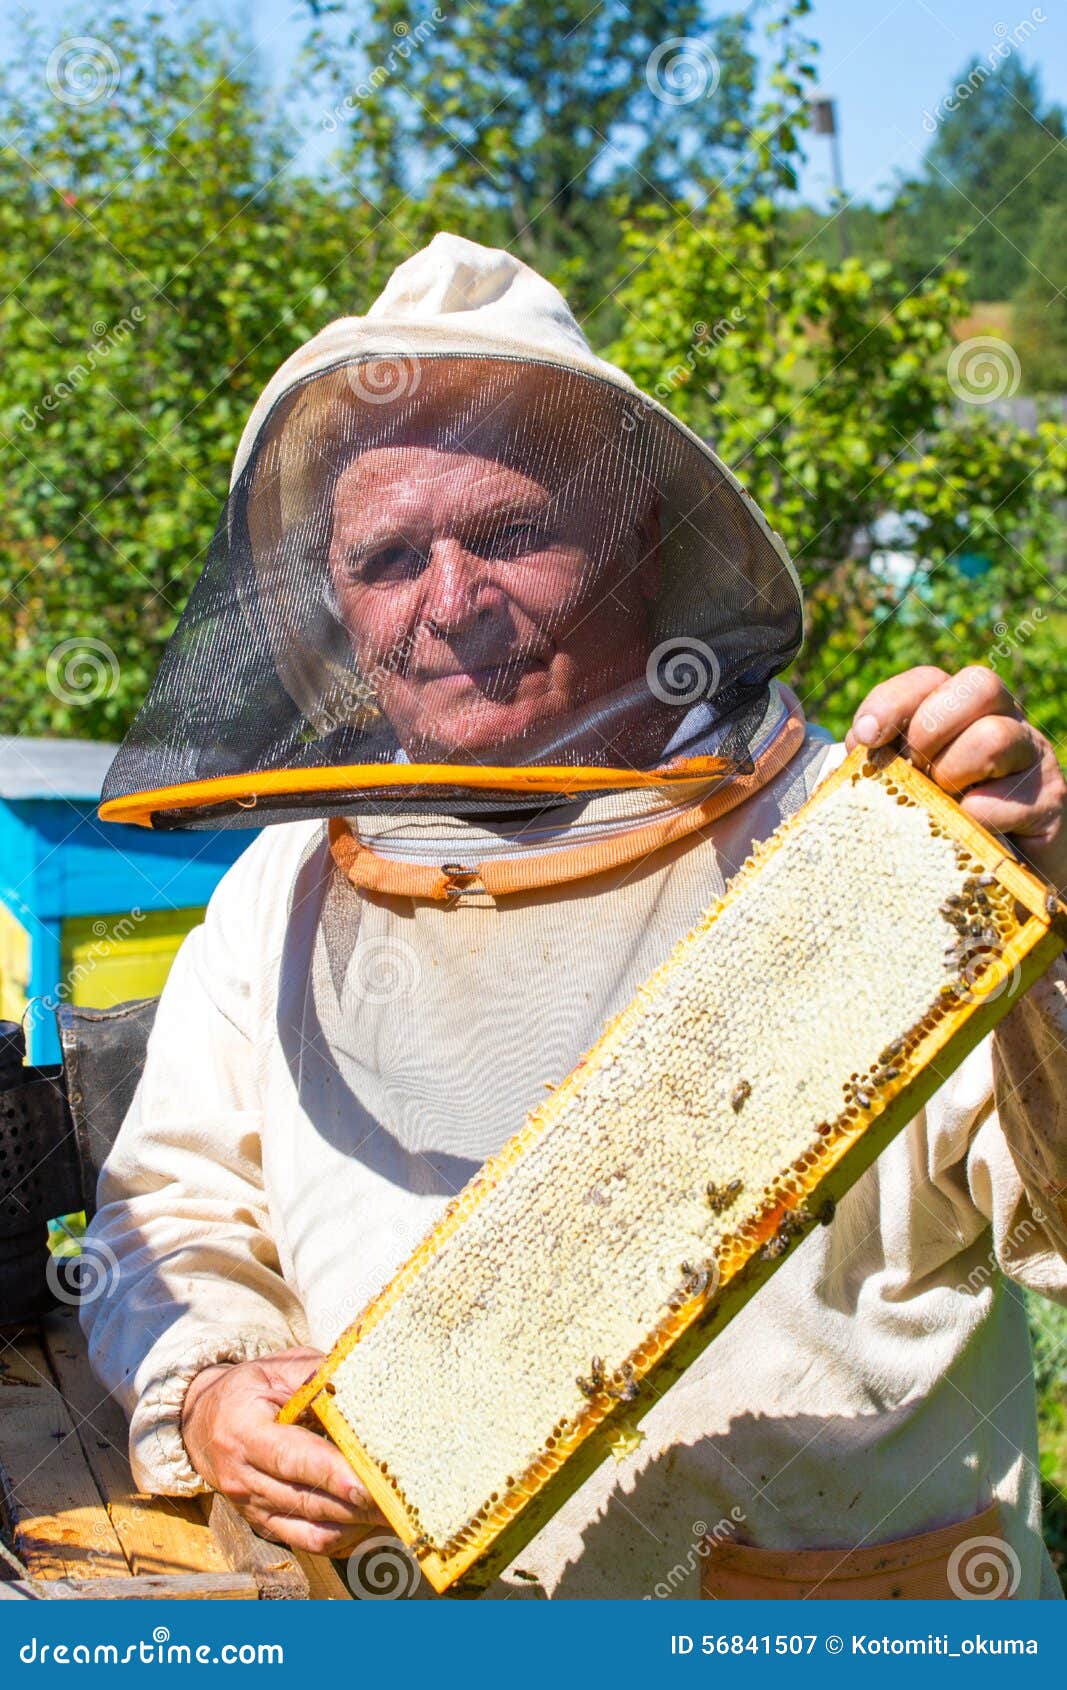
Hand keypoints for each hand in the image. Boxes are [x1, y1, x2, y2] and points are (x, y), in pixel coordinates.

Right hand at [181, 1348, 386, 1555]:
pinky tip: (369, 1525)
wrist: (202, 1420)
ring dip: (354, 1524)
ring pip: (310, 1526)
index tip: (363, 1483)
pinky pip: (306, 1540)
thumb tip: (360, 1382)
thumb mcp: (277, 1368)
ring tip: (394, 1513)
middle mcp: (243, 1476)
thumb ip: (316, 1376)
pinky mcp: (262, 1524)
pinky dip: (341, 1538)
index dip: (329, 1472)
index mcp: (243, 1432)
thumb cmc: (248, 1389)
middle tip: (398, 1499)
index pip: (290, 1457)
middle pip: (305, 1499)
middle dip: (354, 1503)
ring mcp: (251, 1506)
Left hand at [845, 664, 1066, 894]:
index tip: (866, 738)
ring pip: (995, 736)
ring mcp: (1032, 755)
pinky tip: (966, 829)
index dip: (892, 701)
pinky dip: (980, 815)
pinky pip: (1013, 797)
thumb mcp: (905, 781)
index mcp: (962, 708)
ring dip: (954, 772)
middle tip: (915, 770)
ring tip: (943, 802)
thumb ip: (881, 758)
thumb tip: (859, 745)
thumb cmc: (941, 817)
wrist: (1001, 874)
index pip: (929, 679)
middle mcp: (1004, 719)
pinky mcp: (1050, 797)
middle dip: (930, 729)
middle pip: (979, 685)